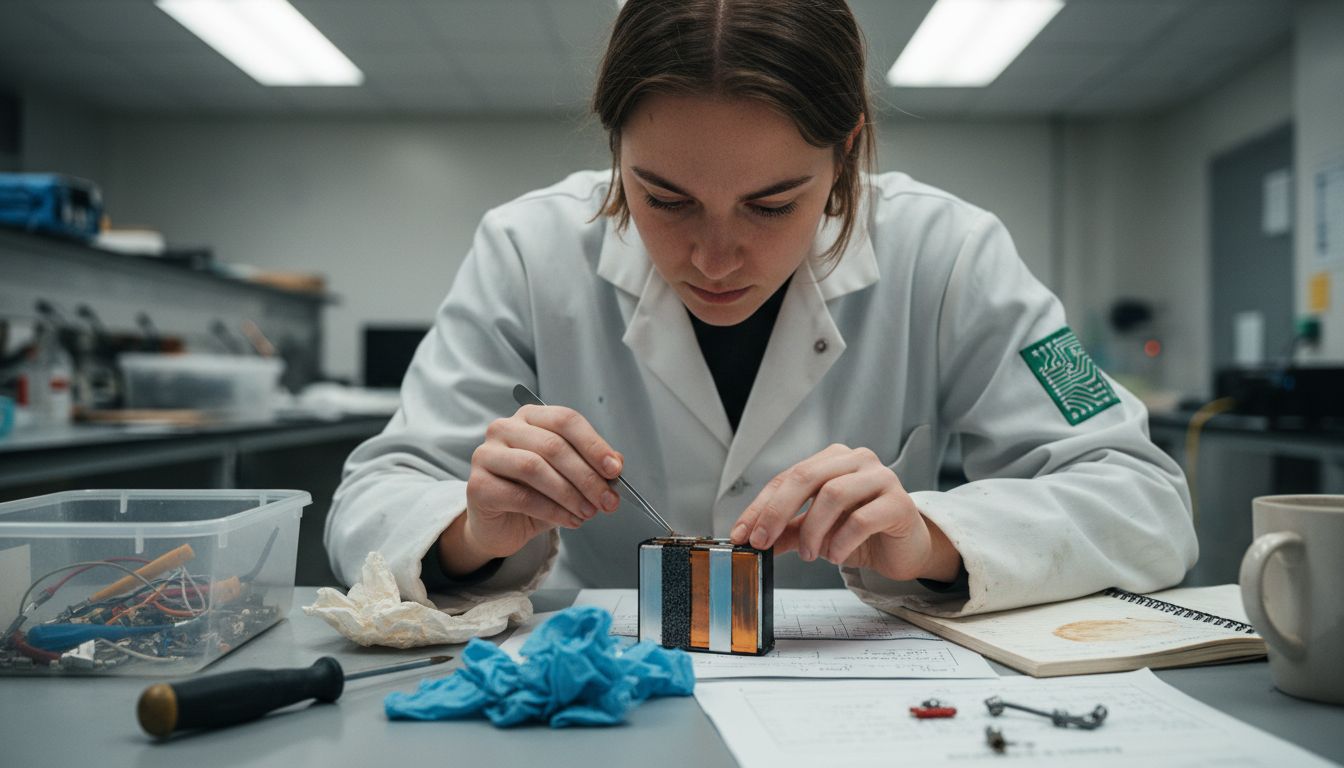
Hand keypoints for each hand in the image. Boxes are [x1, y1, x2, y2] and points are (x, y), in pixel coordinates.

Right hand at [439, 403, 623, 575]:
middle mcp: (504, 429)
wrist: (501, 525)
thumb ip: (591, 465)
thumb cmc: (534, 494)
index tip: (615, 469)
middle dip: (587, 476)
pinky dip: (552, 510)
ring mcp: (487, 455)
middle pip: (553, 445)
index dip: (594, 445)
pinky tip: (569, 520)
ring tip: (588, 512)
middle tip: (607, 500)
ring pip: (535, 468)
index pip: (565, 420)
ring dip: (570, 494)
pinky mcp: (478, 485)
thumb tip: (617, 464)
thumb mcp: (569, 476)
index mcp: (530, 417)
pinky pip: (521, 496)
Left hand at [728, 444, 961, 581]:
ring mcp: (881, 477)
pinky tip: (835, 556)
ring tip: (809, 553)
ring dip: (812, 530)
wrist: (906, 550)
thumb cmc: (862, 534)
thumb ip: (786, 531)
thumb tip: (751, 538)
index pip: (788, 476)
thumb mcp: (816, 532)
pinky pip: (862, 518)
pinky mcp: (899, 503)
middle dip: (777, 511)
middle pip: (806, 476)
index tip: (742, 533)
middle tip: (762, 541)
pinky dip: (840, 541)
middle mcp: (857, 460)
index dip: (761, 506)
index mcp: (833, 459)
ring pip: (833, 494)